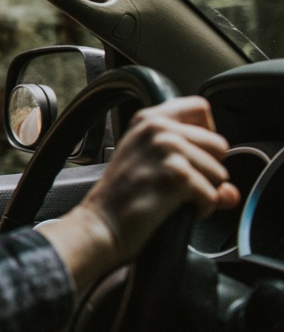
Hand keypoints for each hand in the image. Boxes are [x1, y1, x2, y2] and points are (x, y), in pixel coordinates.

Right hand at [39, 96, 239, 291]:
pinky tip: (176, 208)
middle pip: (218, 145)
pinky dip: (201, 208)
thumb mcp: (153, 166)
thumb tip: (231, 192)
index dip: (206, 135)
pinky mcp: (175, 175)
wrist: (102, 223)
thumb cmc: (121, 196)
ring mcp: (166, 149)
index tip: (193, 153)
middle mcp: (158, 128)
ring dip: (204, 191)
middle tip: (180, 184)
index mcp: (149, 119)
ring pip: (220, 173)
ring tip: (174, 197)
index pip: (200, 108)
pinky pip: (213, 195)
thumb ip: (196, 167)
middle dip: (208, 170)